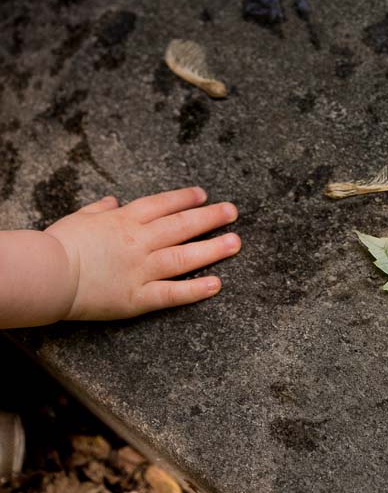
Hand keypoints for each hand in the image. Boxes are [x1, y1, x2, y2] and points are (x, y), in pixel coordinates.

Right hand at [45, 187, 239, 320]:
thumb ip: (99, 209)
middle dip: (211, 217)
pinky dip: (196, 289)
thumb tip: (112, 201)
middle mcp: (139, 241)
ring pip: (185, 256)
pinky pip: (173, 293)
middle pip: (182, 225)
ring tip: (235, 242)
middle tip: (232, 212)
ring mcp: (142, 269)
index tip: (203, 195)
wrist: (46, 274)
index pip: (163, 205)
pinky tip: (216, 284)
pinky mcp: (138, 297)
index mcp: (124, 221)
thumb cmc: (58, 244)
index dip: (185, 199)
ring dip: (213, 248)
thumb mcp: (79, 218)